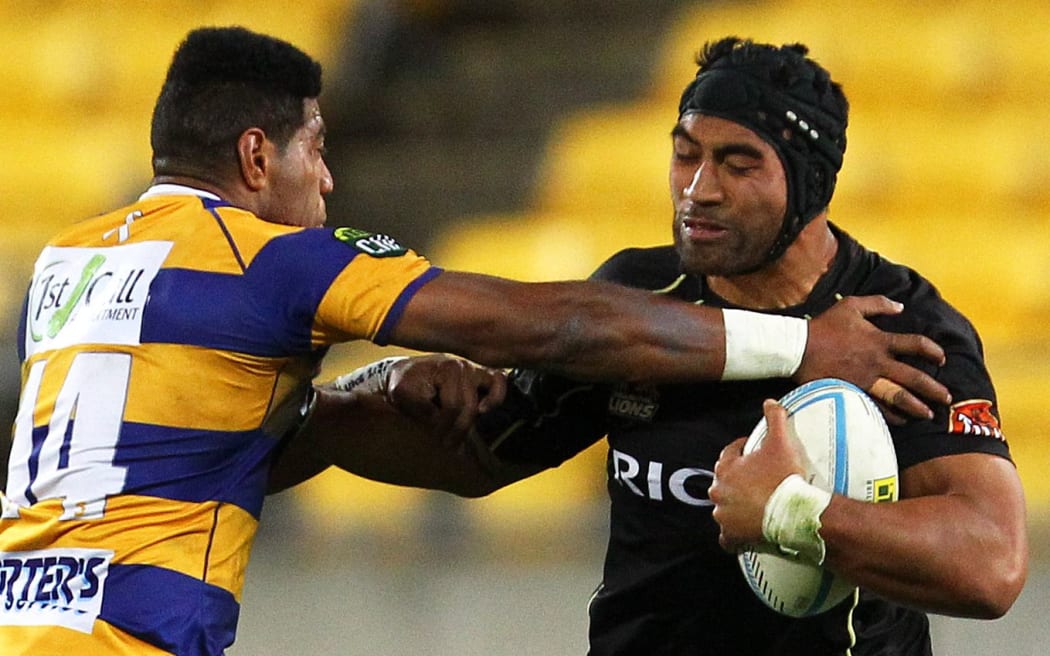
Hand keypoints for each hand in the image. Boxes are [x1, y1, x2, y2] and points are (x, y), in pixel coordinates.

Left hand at [386, 354, 507, 447]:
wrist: (407, 373)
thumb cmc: (404, 384)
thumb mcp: (402, 394)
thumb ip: (420, 407)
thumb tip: (438, 421)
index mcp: (445, 367)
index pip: (453, 406)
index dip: (442, 426)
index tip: (432, 438)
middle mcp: (463, 365)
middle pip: (468, 408)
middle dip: (454, 431)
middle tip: (443, 446)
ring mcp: (474, 368)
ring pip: (481, 403)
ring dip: (466, 424)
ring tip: (455, 439)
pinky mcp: (483, 374)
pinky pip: (500, 381)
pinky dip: (495, 397)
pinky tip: (482, 412)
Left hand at [710, 400, 803, 551]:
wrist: (792, 513)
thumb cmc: (784, 478)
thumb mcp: (781, 442)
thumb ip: (775, 419)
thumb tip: (770, 402)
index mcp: (726, 468)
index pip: (729, 454)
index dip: (741, 450)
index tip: (750, 451)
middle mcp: (719, 491)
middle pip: (724, 482)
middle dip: (736, 480)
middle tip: (755, 481)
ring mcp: (723, 514)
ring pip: (724, 508)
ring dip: (734, 507)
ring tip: (752, 505)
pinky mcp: (731, 535)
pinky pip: (727, 538)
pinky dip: (733, 536)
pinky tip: (741, 534)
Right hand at [799, 296, 949, 422]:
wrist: (799, 348)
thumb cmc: (824, 326)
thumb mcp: (852, 305)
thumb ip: (878, 304)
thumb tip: (900, 306)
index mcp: (880, 340)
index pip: (916, 345)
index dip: (933, 351)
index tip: (942, 358)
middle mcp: (878, 362)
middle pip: (914, 377)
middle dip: (933, 389)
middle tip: (945, 397)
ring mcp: (866, 380)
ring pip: (899, 396)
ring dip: (917, 407)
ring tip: (928, 414)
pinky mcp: (853, 391)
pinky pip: (877, 406)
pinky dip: (891, 415)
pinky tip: (900, 419)